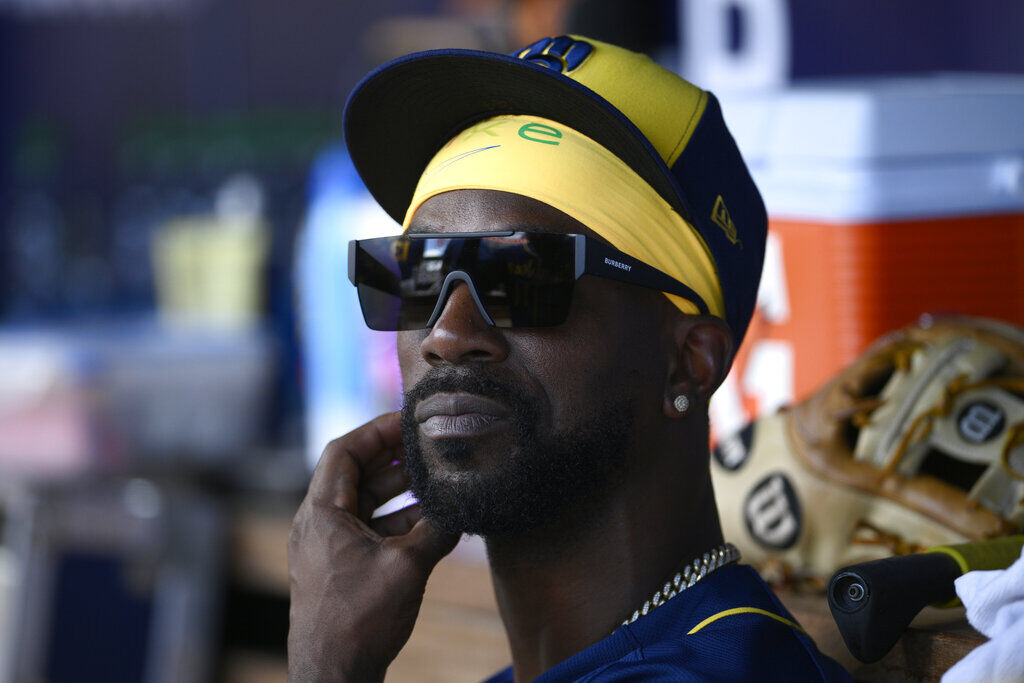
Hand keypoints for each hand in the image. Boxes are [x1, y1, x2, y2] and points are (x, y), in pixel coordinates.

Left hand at [287, 412, 459, 681]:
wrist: (332, 677)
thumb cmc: (358, 622)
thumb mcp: (407, 568)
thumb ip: (437, 530)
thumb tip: (464, 505)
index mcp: (321, 513)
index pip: (343, 451)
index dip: (377, 431)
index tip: (409, 420)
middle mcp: (318, 525)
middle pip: (355, 474)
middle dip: (394, 459)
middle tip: (430, 447)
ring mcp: (328, 548)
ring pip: (365, 504)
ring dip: (400, 493)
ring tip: (438, 483)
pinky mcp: (340, 569)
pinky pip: (370, 531)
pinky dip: (398, 523)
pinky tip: (432, 523)